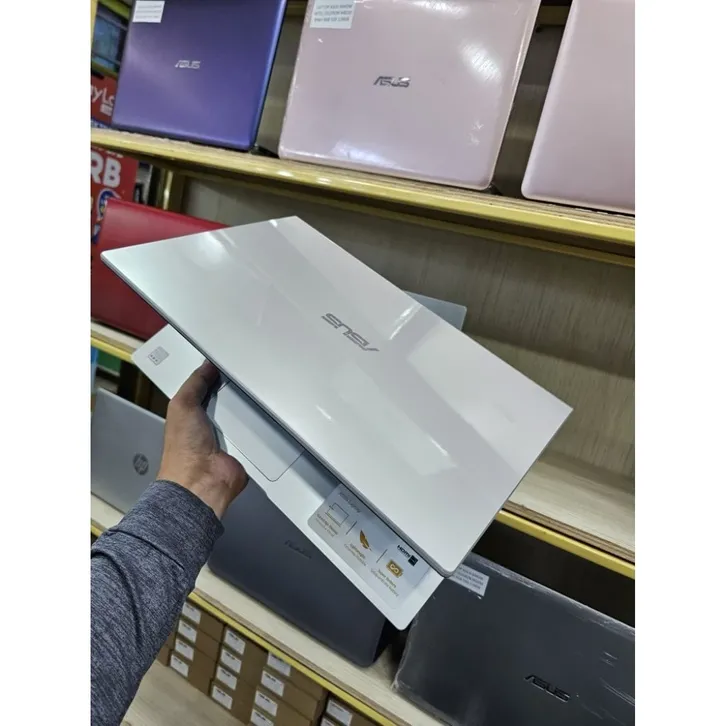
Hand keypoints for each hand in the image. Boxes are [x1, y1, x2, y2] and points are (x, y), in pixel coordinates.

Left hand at [157, 361, 247, 518]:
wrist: (202, 482)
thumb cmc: (184, 450)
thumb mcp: (181, 404)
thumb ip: (194, 383)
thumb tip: (206, 365)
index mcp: (192, 412)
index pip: (206, 386)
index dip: (214, 374)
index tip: (226, 360)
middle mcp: (211, 423)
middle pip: (230, 397)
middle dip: (237, 387)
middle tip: (248, 372)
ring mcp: (230, 435)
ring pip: (246, 412)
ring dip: (251, 406)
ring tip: (260, 390)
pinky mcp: (246, 446)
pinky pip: (258, 430)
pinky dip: (261, 423)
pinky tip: (266, 413)